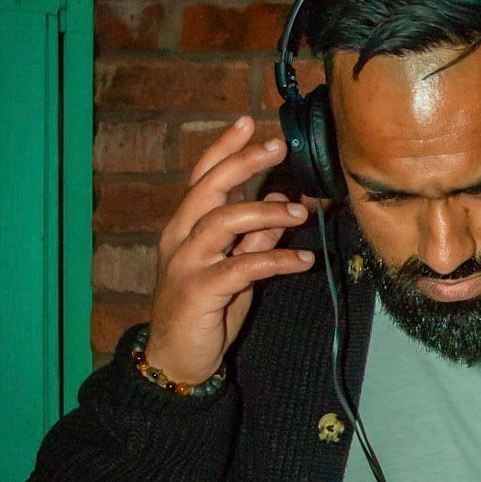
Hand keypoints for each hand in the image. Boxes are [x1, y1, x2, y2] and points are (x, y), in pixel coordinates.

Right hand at [144, 116, 314, 385]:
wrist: (176, 359)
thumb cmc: (205, 310)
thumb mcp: (235, 267)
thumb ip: (254, 235)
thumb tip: (278, 200)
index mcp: (186, 227)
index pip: (202, 177)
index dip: (224, 148)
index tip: (248, 122)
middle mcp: (181, 238)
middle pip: (208, 188)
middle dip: (242, 163)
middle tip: (277, 146)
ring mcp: (187, 263)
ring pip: (222, 222)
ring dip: (266, 213)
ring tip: (300, 213)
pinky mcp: (199, 290)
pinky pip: (242, 266)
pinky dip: (276, 259)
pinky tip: (303, 260)